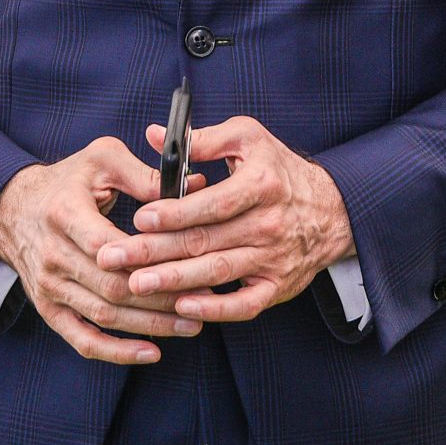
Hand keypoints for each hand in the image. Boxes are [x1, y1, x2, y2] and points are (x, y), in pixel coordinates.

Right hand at [0, 137, 206, 364]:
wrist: (14, 209)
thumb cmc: (67, 180)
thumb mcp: (102, 160)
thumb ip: (145, 175)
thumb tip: (196, 186)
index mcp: (65, 214)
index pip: (109, 246)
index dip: (150, 259)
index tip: (192, 261)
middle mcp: (53, 255)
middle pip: (113, 287)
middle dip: (162, 297)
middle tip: (206, 298)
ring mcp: (49, 287)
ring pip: (105, 316)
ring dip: (151, 325)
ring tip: (192, 324)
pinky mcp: (49, 309)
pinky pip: (82, 340)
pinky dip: (116, 352)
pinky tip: (151, 352)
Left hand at [107, 116, 355, 322]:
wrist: (331, 210)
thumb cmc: (278, 169)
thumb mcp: (248, 139)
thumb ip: (202, 139)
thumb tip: (152, 134)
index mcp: (260, 184)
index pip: (212, 203)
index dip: (174, 212)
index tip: (140, 218)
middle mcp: (268, 224)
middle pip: (205, 240)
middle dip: (155, 251)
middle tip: (114, 257)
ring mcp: (272, 259)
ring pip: (216, 272)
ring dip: (174, 281)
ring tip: (135, 285)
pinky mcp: (276, 286)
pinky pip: (244, 305)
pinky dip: (215, 310)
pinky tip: (183, 308)